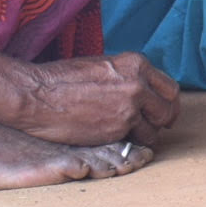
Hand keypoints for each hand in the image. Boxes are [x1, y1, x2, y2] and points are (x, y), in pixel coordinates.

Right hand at [9, 52, 181, 146]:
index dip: (166, 102)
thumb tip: (142, 88)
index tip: (161, 110)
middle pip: (168, 109)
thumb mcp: (103, 66)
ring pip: (153, 129)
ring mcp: (129, 109)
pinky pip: (133, 140)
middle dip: (163, 120)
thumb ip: (127, 76)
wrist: (36, 94)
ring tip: (130, 134)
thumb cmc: (61, 79)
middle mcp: (138, 85)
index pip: (169, 87)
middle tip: (154, 126)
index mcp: (137, 64)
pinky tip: (114, 138)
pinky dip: (128, 142)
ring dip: (145, 134)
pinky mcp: (116, 130)